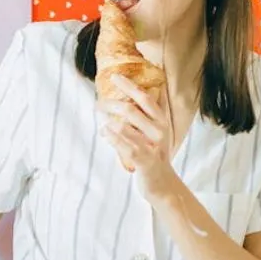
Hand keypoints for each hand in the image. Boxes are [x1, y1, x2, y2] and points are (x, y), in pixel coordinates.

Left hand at [97, 75, 178, 198]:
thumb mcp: (155, 132)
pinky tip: (103, 133)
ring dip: (108, 122)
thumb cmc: (153, 153)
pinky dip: (111, 137)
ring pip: (124, 127)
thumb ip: (147, 114)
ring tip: (100, 121)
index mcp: (162, 121)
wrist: (162, 182)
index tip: (114, 76)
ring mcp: (152, 146)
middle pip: (131, 110)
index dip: (129, 86)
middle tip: (98, 103)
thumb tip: (135, 91)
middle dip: (110, 104)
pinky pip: (123, 146)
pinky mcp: (144, 161)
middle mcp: (159, 131)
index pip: (145, 98)